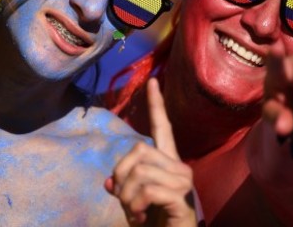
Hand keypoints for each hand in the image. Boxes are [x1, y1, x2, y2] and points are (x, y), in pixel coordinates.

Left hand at [105, 78, 196, 226]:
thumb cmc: (154, 222)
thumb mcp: (132, 201)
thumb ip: (122, 186)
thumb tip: (109, 182)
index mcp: (167, 163)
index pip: (162, 128)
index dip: (156, 105)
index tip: (152, 81)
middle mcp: (178, 167)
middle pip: (138, 150)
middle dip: (121, 175)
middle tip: (123, 200)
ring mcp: (183, 182)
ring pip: (139, 171)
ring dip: (126, 196)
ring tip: (132, 211)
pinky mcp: (182, 198)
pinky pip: (147, 190)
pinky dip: (134, 206)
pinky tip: (138, 217)